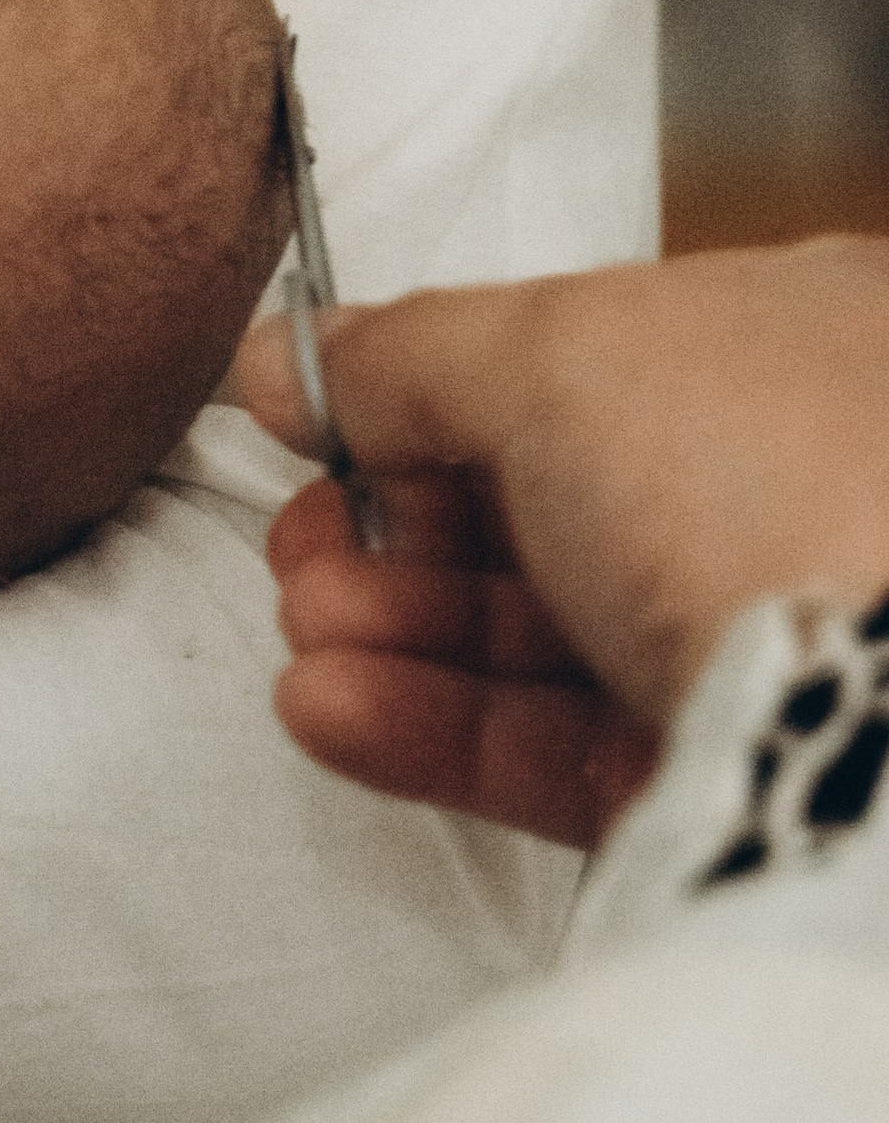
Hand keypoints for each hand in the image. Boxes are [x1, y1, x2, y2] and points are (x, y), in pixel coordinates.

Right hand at [232, 243, 888, 846]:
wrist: (882, 724)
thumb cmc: (771, 486)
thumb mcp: (550, 351)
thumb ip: (405, 354)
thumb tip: (293, 362)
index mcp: (800, 341)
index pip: (589, 358)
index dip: (440, 386)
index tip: (326, 418)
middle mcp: (800, 489)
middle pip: (551, 504)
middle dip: (399, 523)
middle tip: (305, 539)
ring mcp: (775, 641)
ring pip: (551, 632)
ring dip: (401, 624)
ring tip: (307, 629)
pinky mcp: (733, 780)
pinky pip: (563, 745)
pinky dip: (438, 725)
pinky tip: (334, 705)